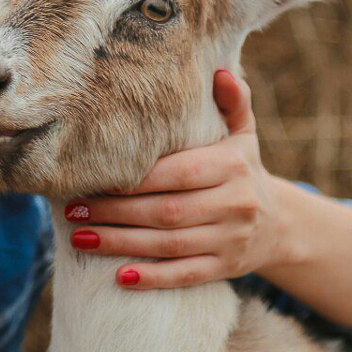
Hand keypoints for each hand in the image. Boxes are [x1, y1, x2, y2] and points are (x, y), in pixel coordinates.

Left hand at [62, 69, 293, 288]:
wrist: (278, 224)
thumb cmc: (242, 169)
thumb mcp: (243, 134)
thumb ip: (233, 103)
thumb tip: (219, 73)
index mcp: (232, 166)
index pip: (177, 173)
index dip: (135, 178)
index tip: (93, 177)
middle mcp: (235, 204)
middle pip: (167, 211)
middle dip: (115, 212)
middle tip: (73, 209)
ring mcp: (231, 240)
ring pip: (170, 246)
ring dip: (121, 244)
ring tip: (80, 238)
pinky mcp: (226, 269)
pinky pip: (186, 276)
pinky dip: (153, 278)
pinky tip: (119, 277)